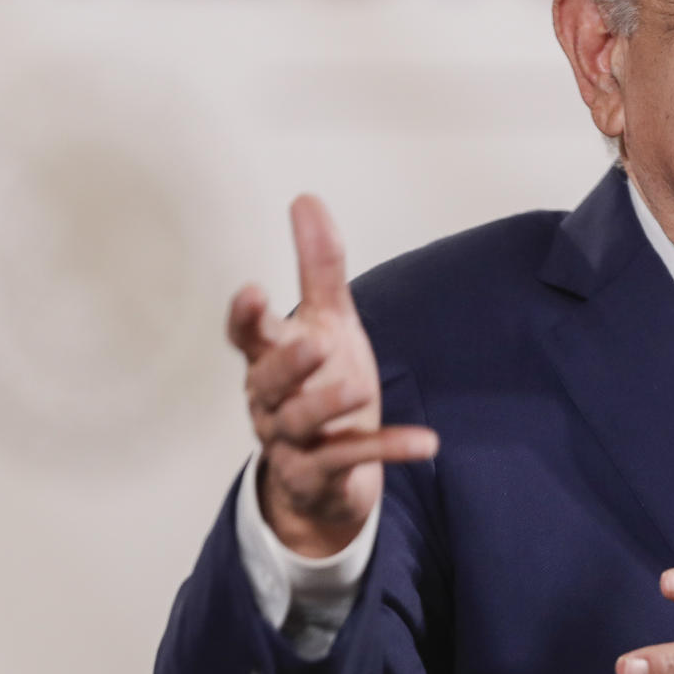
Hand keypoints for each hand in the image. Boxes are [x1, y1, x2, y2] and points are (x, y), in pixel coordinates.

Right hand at [226, 194, 437, 557]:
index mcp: (269, 358)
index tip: (251, 292)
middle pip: (268, 381)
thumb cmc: (320, 383)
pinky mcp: (319, 474)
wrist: (326, 474)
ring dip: (328, 403)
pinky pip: (350, 460)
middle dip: (287, 363)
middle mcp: (271, 400)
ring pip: (300, 422)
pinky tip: (427, 442)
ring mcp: (291, 441)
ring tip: (359, 388)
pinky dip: (389, 448)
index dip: (246, 318)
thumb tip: (305, 198)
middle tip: (314, 344)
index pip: (247, 336)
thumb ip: (317, 266)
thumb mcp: (328, 322)